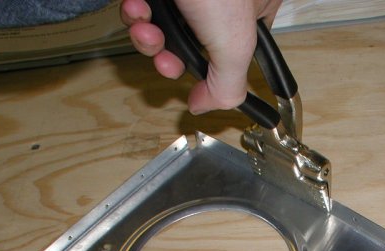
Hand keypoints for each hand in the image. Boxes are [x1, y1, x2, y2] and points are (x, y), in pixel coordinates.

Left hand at [120, 0, 281, 114]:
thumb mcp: (234, 46)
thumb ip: (227, 87)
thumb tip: (206, 106)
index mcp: (250, 11)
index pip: (233, 54)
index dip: (209, 72)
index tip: (195, 85)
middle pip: (189, 44)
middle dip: (168, 56)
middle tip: (163, 58)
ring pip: (161, 26)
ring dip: (148, 37)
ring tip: (146, 30)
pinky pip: (141, 4)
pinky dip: (134, 12)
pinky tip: (136, 7)